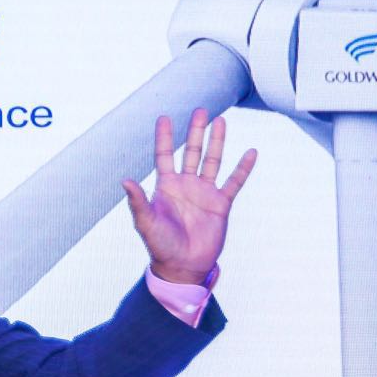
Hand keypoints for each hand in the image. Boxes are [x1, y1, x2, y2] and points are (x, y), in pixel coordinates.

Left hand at [121, 108, 256, 284]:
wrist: (183, 266)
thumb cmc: (160, 245)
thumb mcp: (145, 222)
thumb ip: (137, 201)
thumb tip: (125, 180)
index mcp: (166, 186)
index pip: (165, 155)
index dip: (165, 137)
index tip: (164, 117)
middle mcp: (186, 185)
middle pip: (192, 152)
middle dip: (195, 132)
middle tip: (200, 110)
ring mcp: (204, 193)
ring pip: (212, 161)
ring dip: (217, 142)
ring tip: (221, 121)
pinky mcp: (221, 204)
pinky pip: (234, 182)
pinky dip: (243, 168)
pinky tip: (251, 152)